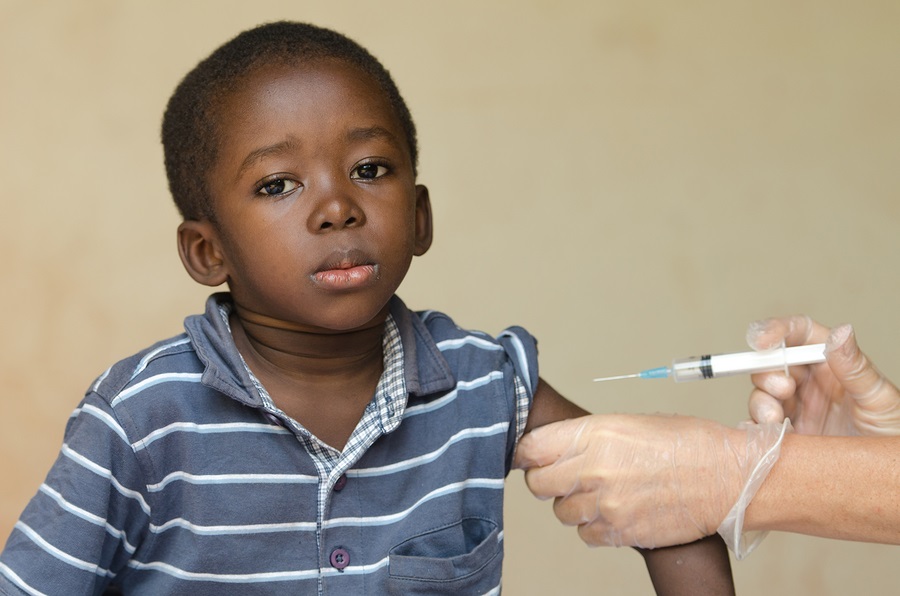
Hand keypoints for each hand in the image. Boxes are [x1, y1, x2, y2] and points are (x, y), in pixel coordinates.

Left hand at [515, 413, 786, 551]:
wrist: (728, 477)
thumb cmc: (687, 444)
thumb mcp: (629, 423)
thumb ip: (588, 437)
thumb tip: (557, 448)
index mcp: (594, 434)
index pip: (531, 448)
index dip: (528, 454)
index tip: (531, 457)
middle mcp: (593, 469)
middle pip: (538, 484)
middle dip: (548, 481)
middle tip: (567, 477)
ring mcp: (605, 504)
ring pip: (562, 513)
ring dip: (575, 505)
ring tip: (604, 492)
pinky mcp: (620, 532)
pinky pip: (587, 535)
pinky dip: (596, 526)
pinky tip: (617, 511)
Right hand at [748, 316, 899, 435]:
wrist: (888, 479)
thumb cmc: (892, 436)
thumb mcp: (879, 398)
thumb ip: (855, 367)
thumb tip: (840, 333)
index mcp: (831, 364)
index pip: (799, 335)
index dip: (776, 331)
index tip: (762, 340)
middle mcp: (810, 384)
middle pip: (772, 365)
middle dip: (767, 375)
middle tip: (782, 391)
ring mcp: (796, 410)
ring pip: (761, 396)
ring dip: (761, 406)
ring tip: (776, 422)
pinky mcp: (788, 436)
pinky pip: (760, 428)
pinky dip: (755, 430)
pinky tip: (764, 437)